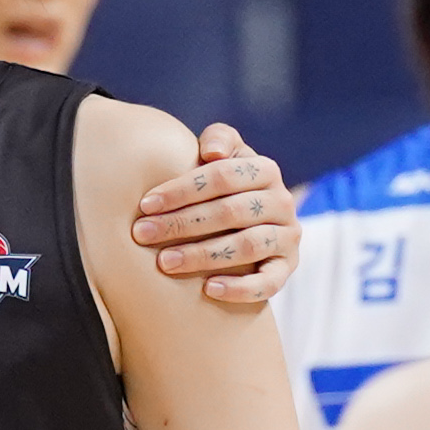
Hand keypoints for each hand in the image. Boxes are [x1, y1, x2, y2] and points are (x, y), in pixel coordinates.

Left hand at [130, 124, 298, 304]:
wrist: (251, 223)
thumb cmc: (223, 188)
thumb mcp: (223, 157)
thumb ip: (218, 139)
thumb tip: (210, 151)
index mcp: (265, 170)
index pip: (222, 176)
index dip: (182, 189)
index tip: (145, 204)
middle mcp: (282, 202)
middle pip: (230, 212)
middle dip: (182, 223)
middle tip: (142, 234)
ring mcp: (287, 237)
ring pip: (246, 246)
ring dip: (203, 255)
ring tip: (164, 262)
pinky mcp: (286, 269)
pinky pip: (268, 283)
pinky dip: (240, 289)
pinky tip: (208, 290)